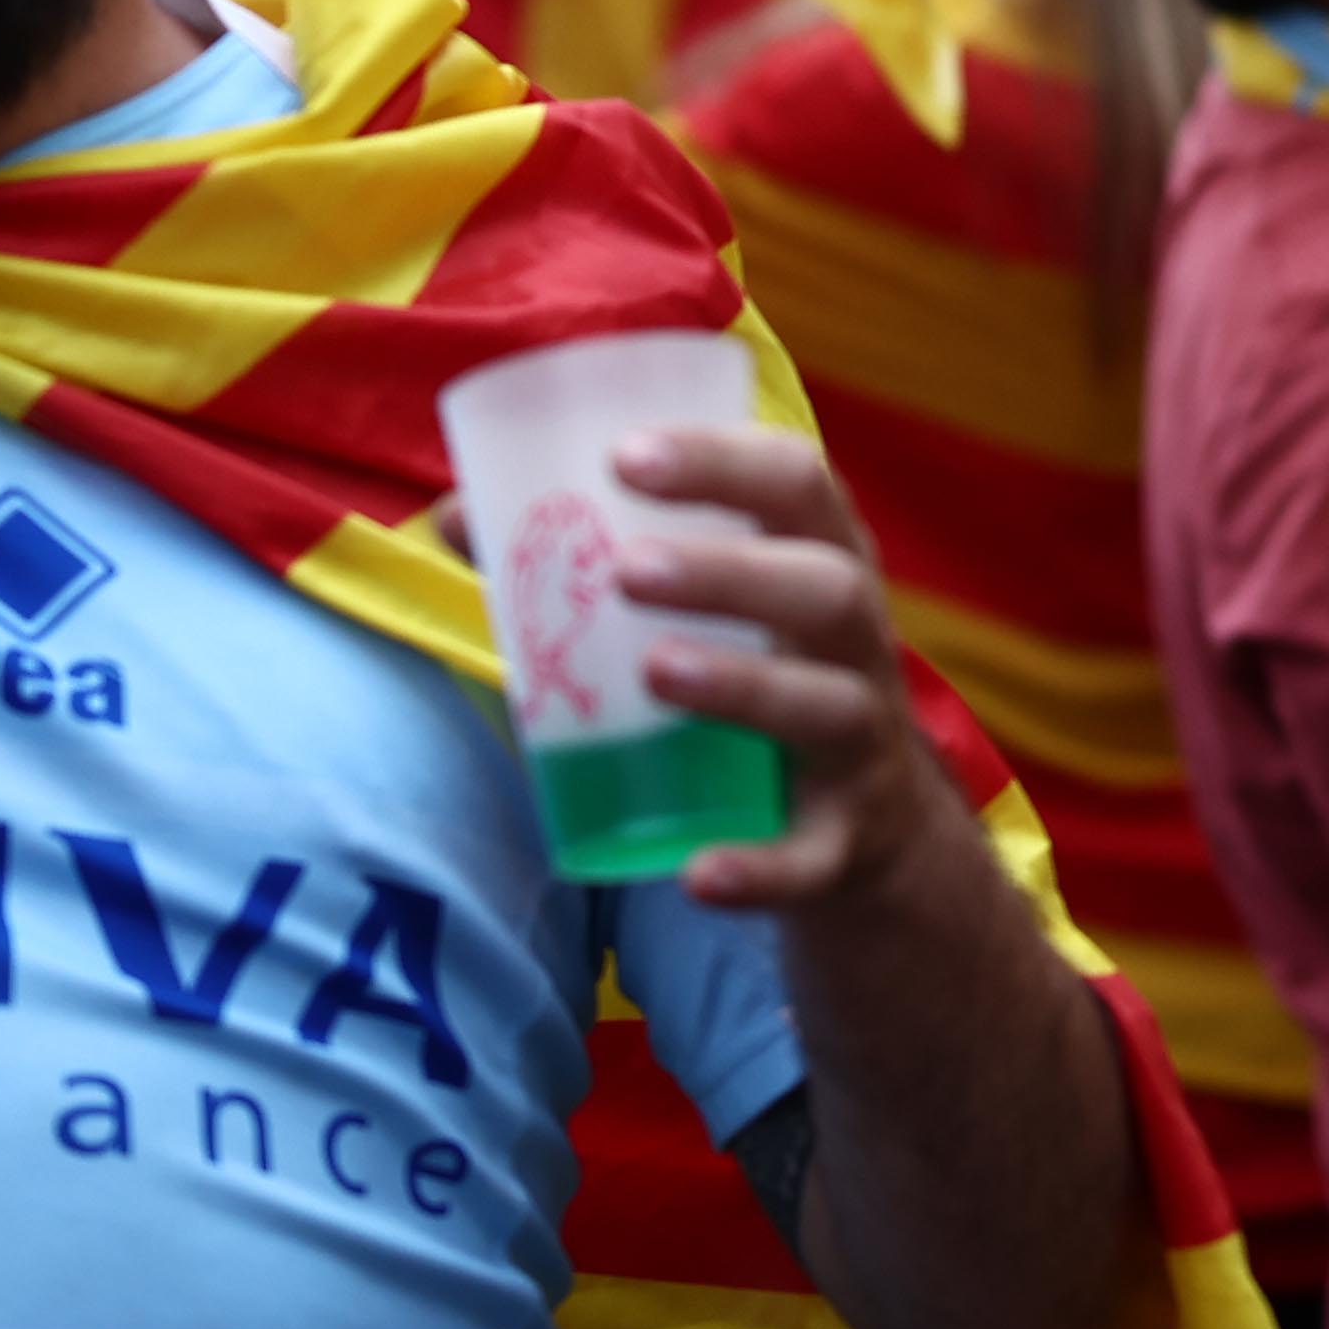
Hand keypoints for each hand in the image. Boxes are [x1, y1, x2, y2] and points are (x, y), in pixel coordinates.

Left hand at [601, 423, 987, 917]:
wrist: (869, 829)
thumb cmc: (761, 677)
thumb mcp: (706, 614)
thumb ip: (595, 566)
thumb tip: (458, 516)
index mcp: (820, 562)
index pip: (797, 482)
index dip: (721, 461)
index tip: (625, 455)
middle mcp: (857, 644)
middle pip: (827, 588)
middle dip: (731, 573)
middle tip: (626, 569)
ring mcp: (859, 744)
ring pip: (829, 707)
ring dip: (745, 687)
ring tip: (654, 673)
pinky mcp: (845, 842)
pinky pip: (812, 858)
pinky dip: (760, 868)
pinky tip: (697, 873)